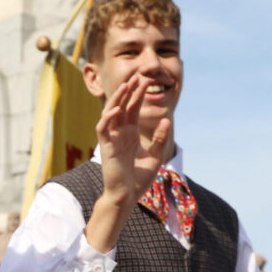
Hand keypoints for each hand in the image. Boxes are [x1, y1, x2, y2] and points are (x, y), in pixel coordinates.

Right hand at [84, 76, 171, 252]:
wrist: (127, 196)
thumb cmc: (139, 180)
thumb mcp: (156, 156)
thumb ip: (161, 138)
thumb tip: (168, 119)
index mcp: (130, 134)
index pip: (132, 108)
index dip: (138, 94)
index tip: (146, 80)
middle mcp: (119, 133)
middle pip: (122, 106)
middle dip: (129, 91)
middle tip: (138, 75)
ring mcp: (111, 139)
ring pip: (110, 112)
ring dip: (117, 98)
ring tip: (126, 85)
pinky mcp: (105, 147)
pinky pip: (103, 128)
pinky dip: (108, 117)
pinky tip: (118, 108)